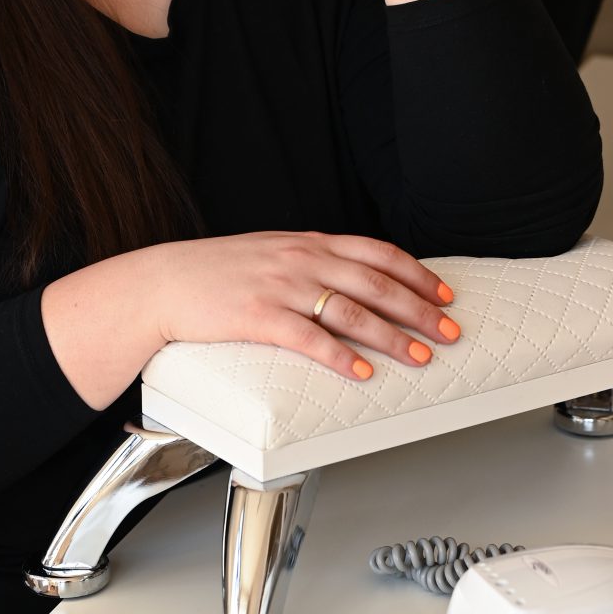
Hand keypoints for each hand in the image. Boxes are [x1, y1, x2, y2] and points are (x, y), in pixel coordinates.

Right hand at [143, 229, 462, 380]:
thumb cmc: (217, 271)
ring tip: (420, 356)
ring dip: (392, 337)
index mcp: (309, 242)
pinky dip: (341, 356)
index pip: (378, 253)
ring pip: (352, 312)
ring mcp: (281, 287)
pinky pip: (309, 338)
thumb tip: (354, 279)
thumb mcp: (273, 252)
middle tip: (449, 332)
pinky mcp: (259, 317)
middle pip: (376, 284)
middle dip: (420, 310)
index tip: (445, 293)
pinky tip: (362, 371)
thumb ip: (313, 262)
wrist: (163, 282)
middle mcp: (302, 259)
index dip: (417, 274)